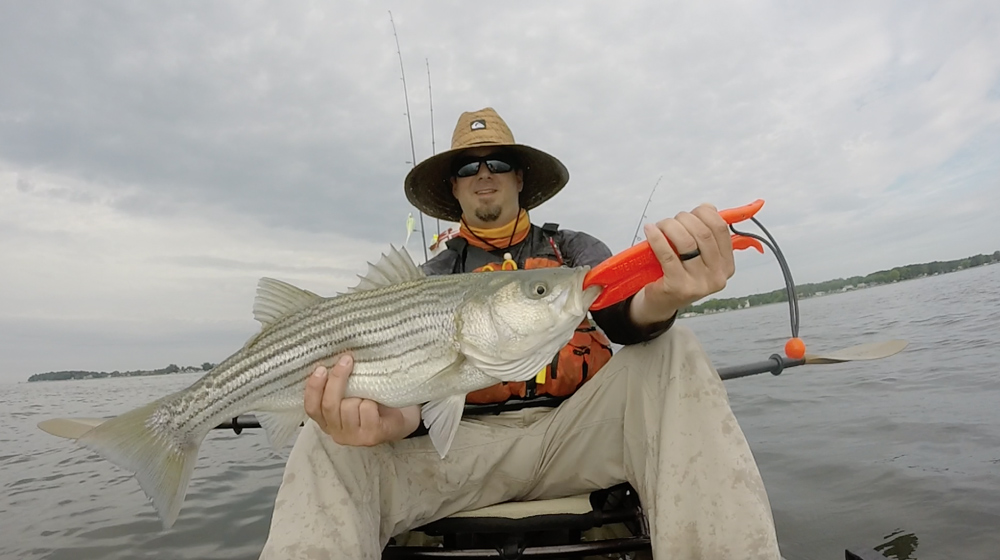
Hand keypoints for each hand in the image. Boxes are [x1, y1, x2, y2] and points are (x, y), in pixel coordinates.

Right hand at [304, 354, 421, 446]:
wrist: (401, 418)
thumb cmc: (372, 402)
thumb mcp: (351, 394)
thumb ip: (339, 386)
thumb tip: (334, 358)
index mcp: (326, 421)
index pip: (312, 407)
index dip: (313, 388)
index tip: (321, 368)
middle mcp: (336, 432)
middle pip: (329, 405)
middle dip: (337, 380)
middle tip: (346, 360)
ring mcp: (353, 437)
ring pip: (349, 407)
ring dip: (360, 394)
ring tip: (368, 392)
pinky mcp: (371, 437)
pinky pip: (367, 410)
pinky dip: (372, 402)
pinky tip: (378, 403)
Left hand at [629, 203, 734, 325]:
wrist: (661, 302)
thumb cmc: (679, 272)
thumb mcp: (698, 255)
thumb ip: (706, 233)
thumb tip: (708, 207)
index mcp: (726, 266)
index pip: (721, 230)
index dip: (705, 214)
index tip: (692, 212)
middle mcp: (717, 277)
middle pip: (703, 234)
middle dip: (684, 219)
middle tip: (671, 221)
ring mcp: (699, 284)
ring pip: (686, 242)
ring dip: (670, 226)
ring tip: (660, 226)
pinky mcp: (678, 287)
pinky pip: (668, 255)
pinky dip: (657, 238)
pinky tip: (650, 231)